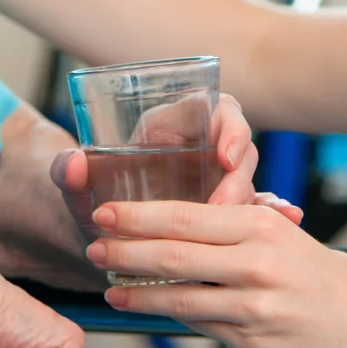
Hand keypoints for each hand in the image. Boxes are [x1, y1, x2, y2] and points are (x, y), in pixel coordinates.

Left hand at [48, 93, 301, 239]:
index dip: (230, 129)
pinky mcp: (227, 216)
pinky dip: (265, 222)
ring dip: (246, 207)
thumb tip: (72, 164)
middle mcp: (203, 150)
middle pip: (239, 155)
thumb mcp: (77, 192)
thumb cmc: (88, 205)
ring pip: (249, 188)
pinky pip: (252, 216)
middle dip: (237, 183)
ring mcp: (220, 184)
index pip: (218, 110)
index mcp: (174, 126)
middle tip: (223, 210)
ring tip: (233, 238)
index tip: (224, 158)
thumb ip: (69, 176)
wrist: (93, 237)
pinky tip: (277, 231)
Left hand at [85, 199, 346, 347]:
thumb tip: (168, 227)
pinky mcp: (252, 341)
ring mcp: (254, 306)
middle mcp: (256, 263)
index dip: (137, 217)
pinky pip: (199, 325)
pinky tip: (147, 310)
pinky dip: (169, 316)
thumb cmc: (313, 271)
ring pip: (180, 298)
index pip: (185, 216)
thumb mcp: (279, 233)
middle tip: (93, 250)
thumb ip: (230, 229)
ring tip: (109, 289)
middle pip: (174, 256)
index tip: (103, 214)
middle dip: (125, 253)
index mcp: (259, 225)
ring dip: (137, 294)